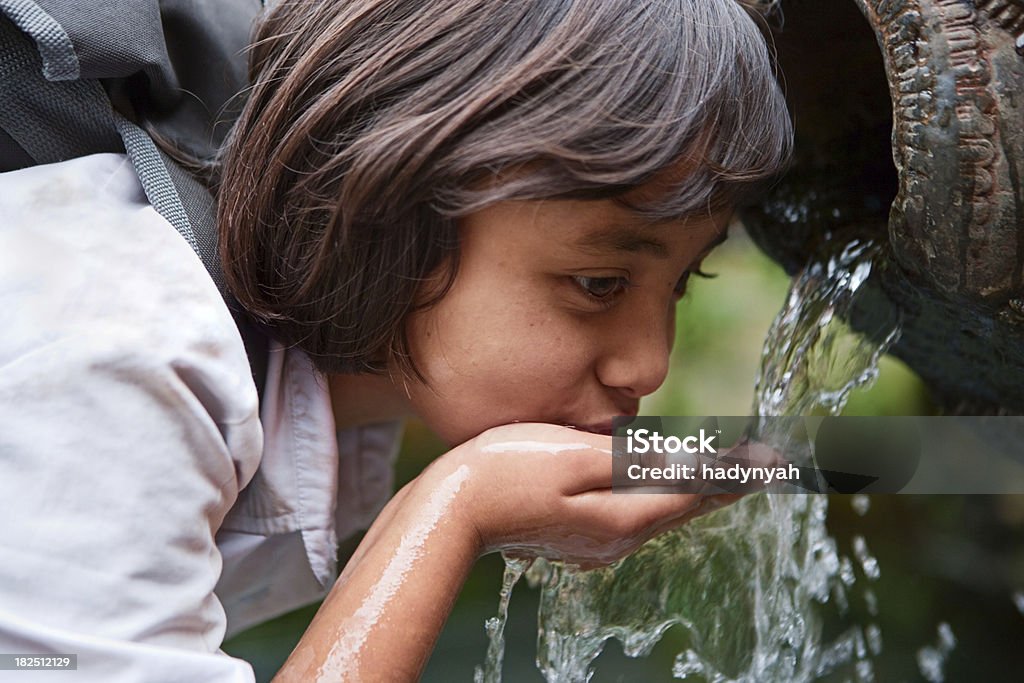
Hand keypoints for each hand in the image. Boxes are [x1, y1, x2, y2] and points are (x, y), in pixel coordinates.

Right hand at [416, 422, 740, 567]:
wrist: (450, 510)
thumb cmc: (506, 472)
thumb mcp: (575, 457)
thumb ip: (637, 461)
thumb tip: (695, 465)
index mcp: (625, 515)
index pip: (698, 490)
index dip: (739, 472)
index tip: (777, 460)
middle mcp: (618, 536)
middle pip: (685, 505)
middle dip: (726, 482)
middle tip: (766, 464)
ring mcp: (596, 540)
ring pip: (660, 510)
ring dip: (694, 488)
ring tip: (726, 471)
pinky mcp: (575, 534)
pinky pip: (633, 511)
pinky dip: (659, 493)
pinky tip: (661, 484)